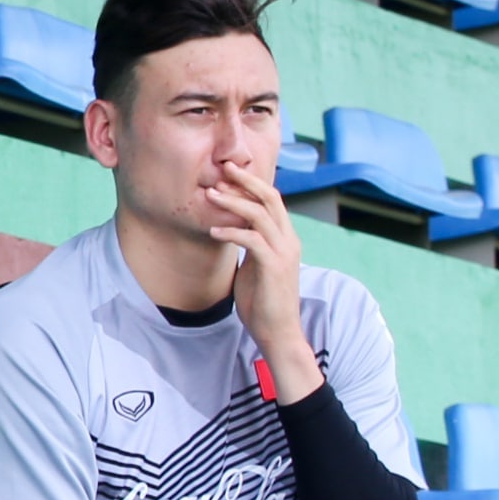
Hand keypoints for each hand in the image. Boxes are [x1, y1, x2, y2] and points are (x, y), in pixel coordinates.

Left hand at [202, 155, 320, 401]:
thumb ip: (250, 246)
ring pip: (261, 214)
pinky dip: (232, 231)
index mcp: (285, 238)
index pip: (272, 200)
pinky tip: (213, 229)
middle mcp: (288, 240)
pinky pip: (252, 240)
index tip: (227, 173)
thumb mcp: (255, 266)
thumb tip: (233, 230)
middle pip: (270, 198)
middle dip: (245, 181)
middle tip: (221, 168)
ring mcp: (284, 252)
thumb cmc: (263, 301)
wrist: (278, 332)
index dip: (251, 184)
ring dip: (233, 202)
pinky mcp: (274, 266)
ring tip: (210, 194)